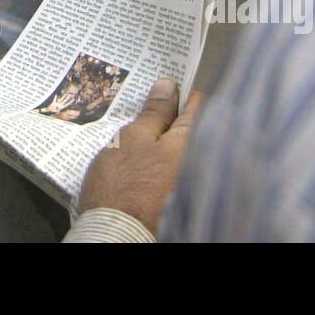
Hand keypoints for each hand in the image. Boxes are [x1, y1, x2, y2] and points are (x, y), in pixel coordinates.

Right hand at [78, 80, 203, 234]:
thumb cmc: (124, 184)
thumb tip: (168, 86)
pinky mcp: (173, 195)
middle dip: (169, 113)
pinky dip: (158, 158)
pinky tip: (139, 158)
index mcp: (191, 140)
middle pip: (188, 125)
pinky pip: (170, 166)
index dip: (179, 90)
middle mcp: (197, 160)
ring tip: (136, 131)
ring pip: (177, 146)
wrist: (117, 232)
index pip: (195, 103)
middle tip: (144, 105)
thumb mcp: (133, 138)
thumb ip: (154, 112)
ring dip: (161, 136)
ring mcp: (186, 179)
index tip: (163, 82)